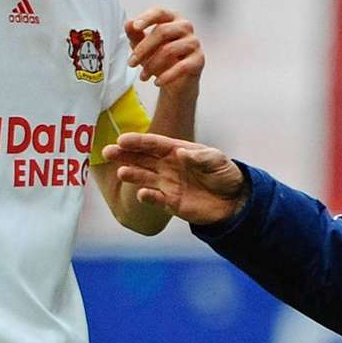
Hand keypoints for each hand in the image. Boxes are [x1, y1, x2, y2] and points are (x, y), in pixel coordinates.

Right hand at [101, 132, 246, 225]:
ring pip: (143, 177)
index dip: (138, 141)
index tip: (122, 139)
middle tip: (107, 152)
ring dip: (132, 174)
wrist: (233, 201)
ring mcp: (167, 184)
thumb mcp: (217, 161)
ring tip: (122, 173)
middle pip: (141, 158)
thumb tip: (181, 153)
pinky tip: (141, 193)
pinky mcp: (170, 202)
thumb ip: (200, 157)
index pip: (153, 144)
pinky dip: (147, 197)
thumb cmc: (225, 174)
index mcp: (177, 151)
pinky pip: (155, 199)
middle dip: (124, 155)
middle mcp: (167, 166)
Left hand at [124, 8, 204, 89]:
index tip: (135, 27)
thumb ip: (135, 34)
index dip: (147, 18)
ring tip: (143, 76)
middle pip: (162, 31)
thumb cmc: (160, 60)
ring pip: (169, 50)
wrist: (176, 83)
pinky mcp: (199, 60)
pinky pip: (182, 67)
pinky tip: (157, 82)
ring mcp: (194, 43)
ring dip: (151, 65)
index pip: (159, 12)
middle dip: (143, 49)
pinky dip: (166, 76)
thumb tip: (128, 23)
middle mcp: (185, 27)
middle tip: (130, 63)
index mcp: (172, 19)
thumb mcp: (144, 47)